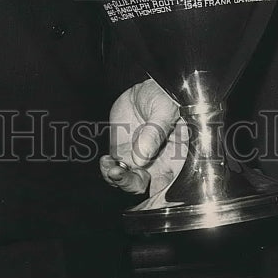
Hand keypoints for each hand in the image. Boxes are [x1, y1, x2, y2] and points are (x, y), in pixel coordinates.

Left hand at [99, 78, 186, 196]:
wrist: (150, 85)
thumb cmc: (165, 97)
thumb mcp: (164, 111)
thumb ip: (154, 133)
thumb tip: (140, 159)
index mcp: (173, 159)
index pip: (165, 185)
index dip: (155, 193)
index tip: (141, 183)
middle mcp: (155, 163)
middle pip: (142, 185)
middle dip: (128, 184)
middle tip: (118, 173)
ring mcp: (137, 158)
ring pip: (125, 179)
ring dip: (115, 177)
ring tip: (108, 165)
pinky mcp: (122, 150)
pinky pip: (113, 167)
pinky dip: (107, 168)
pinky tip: (105, 161)